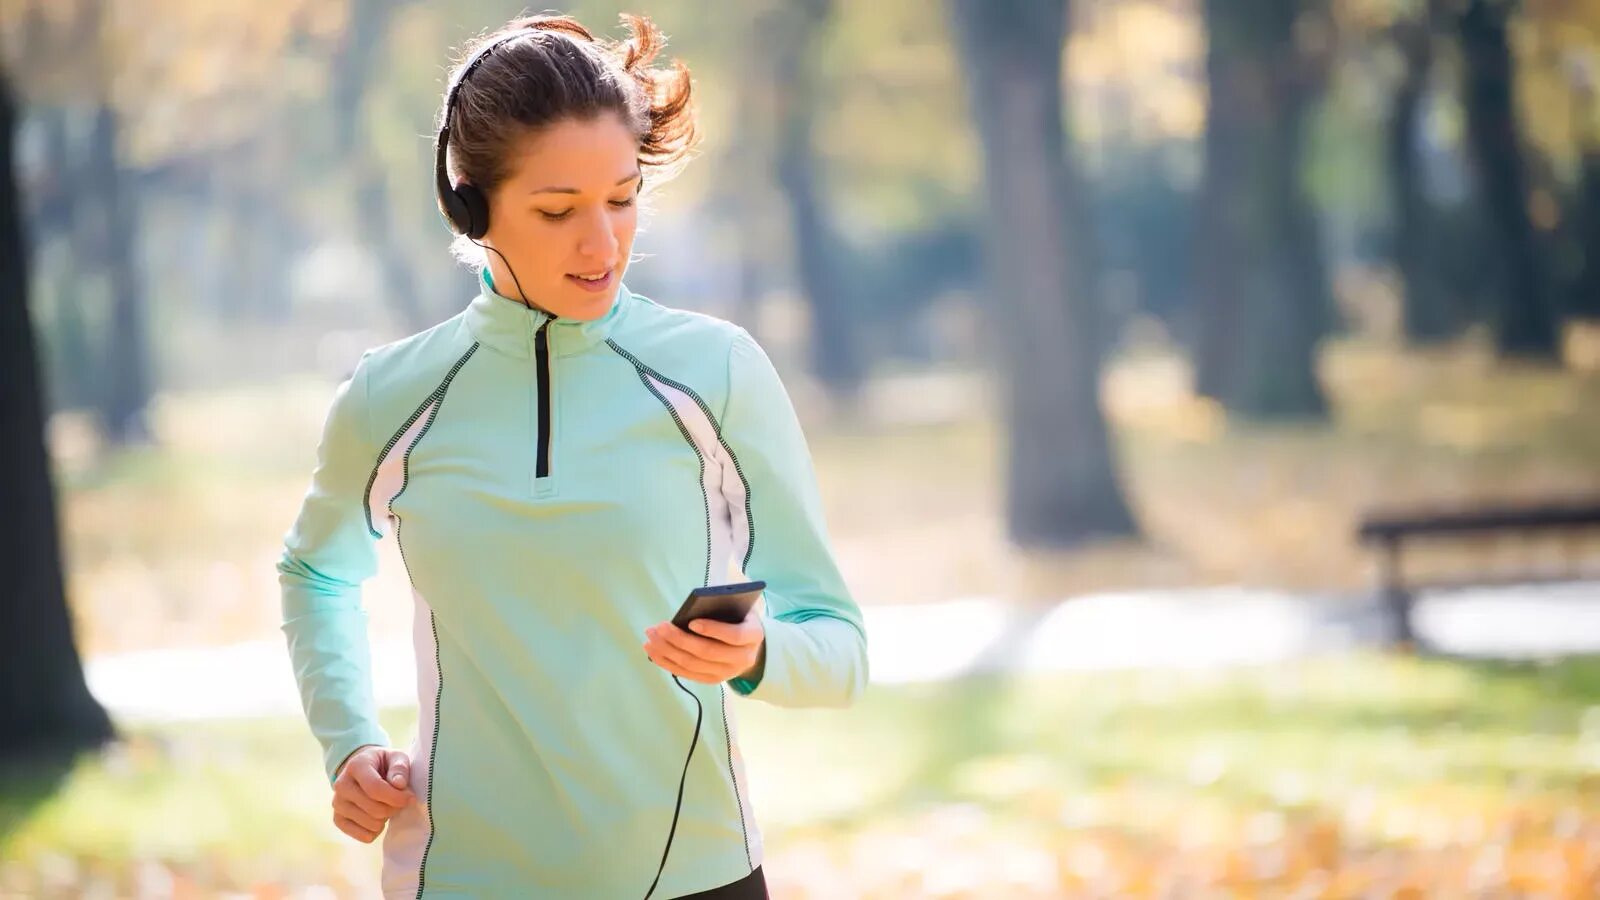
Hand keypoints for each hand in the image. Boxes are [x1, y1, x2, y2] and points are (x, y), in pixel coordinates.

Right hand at [331, 745, 414, 843]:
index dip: (396, 797)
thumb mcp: (396, 758)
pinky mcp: (337, 819)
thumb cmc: (384, 764)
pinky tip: (378, 818)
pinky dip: (376, 831)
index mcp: (356, 766)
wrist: (363, 772)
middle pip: (374, 809)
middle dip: (394, 808)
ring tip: (386, 807)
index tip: (409, 798)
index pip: (375, 788)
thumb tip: (399, 784)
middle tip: (399, 802)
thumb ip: (400, 768)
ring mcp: (337, 804)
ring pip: (371, 824)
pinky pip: (364, 836)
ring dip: (386, 819)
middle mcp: (341, 784)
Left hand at [643, 612, 764, 684]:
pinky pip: (686, 673)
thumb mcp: (740, 610)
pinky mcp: (711, 680)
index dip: (712, 630)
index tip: (691, 622)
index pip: (733, 636)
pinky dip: (666, 662)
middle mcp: (742, 659)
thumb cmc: (740, 620)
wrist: (751, 647)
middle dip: (679, 639)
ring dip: (667, 651)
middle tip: (659, 627)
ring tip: (651, 637)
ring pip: (692, 664)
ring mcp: (726, 673)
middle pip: (706, 652)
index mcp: (752, 636)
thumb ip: (724, 607)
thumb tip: (693, 608)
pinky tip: (653, 651)